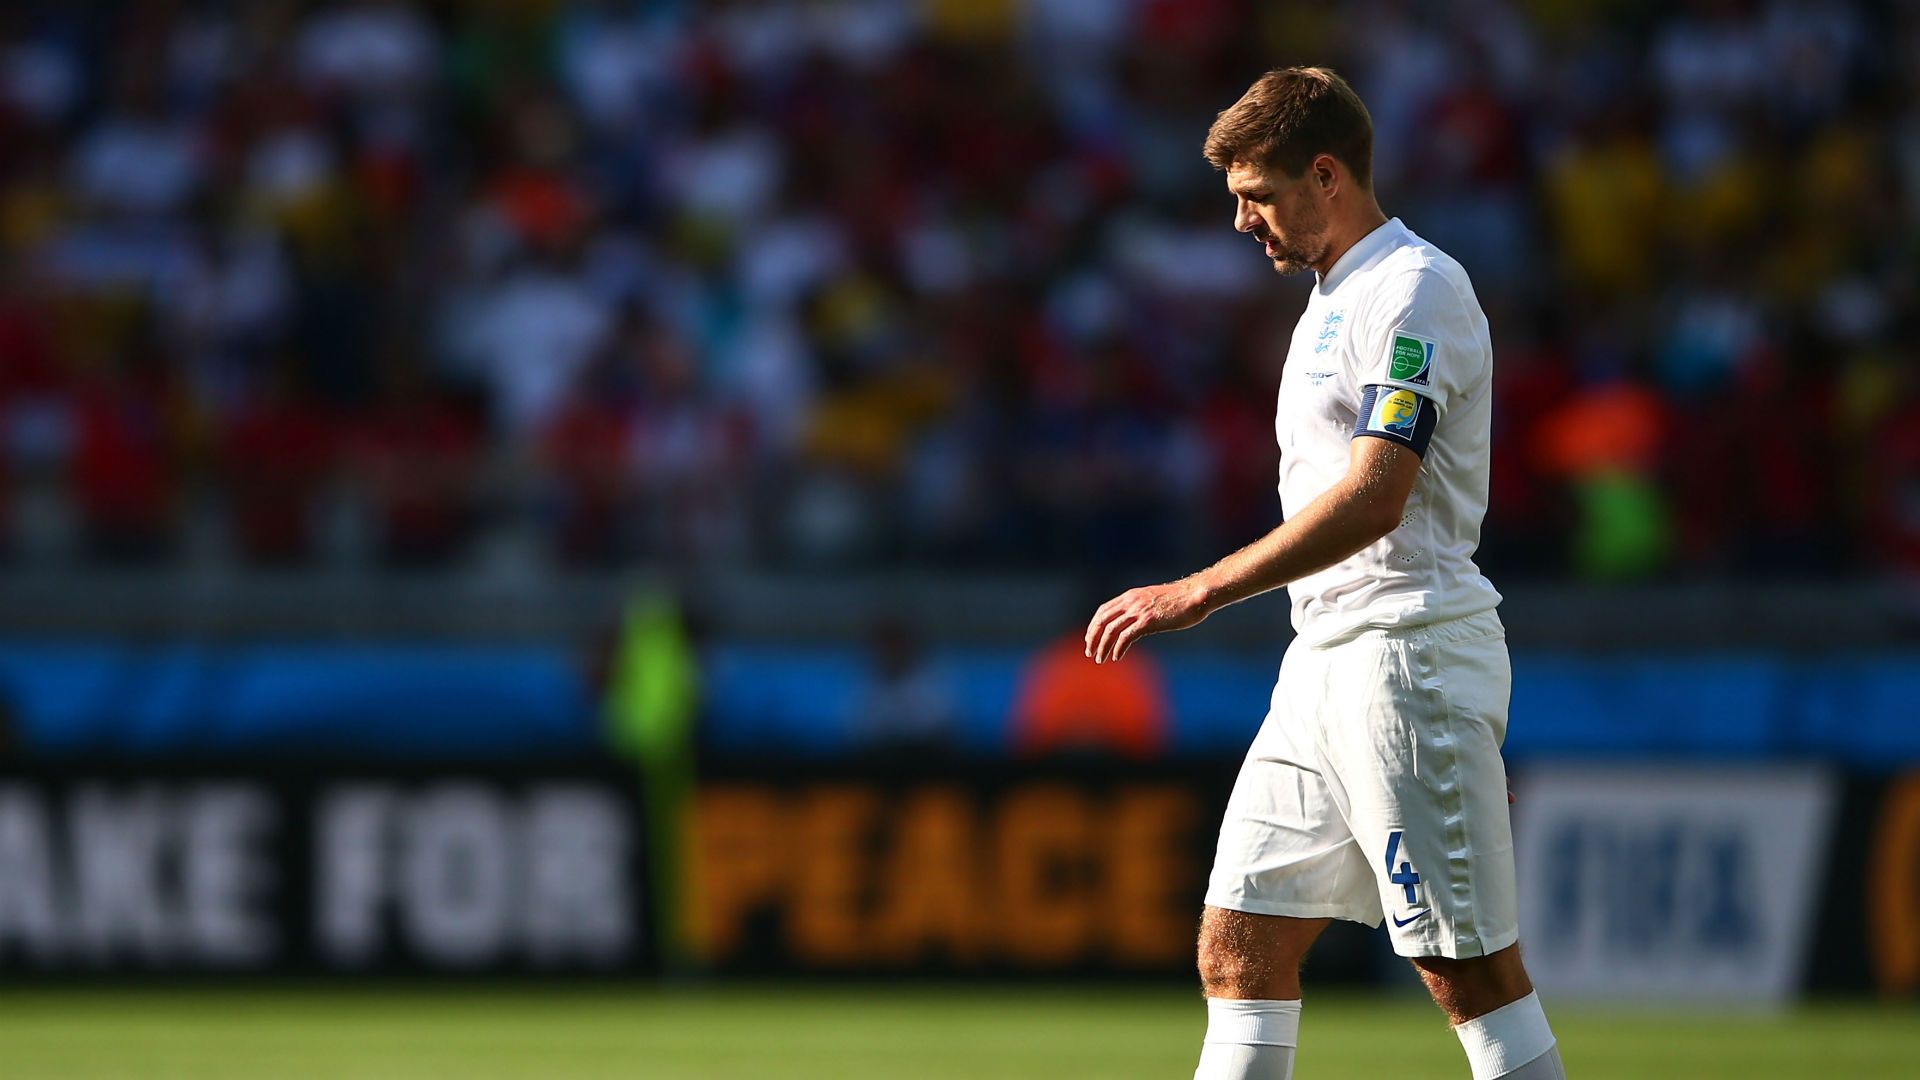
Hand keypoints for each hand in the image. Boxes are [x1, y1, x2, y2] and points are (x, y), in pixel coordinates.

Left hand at [1083, 578, 1212, 663]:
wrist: (1195, 597)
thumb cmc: (1178, 601)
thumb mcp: (1153, 601)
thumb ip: (1141, 609)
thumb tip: (1134, 621)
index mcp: (1130, 596)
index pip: (1103, 610)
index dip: (1093, 626)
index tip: (1090, 639)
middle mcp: (1131, 602)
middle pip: (1102, 620)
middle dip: (1092, 638)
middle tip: (1090, 653)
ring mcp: (1139, 611)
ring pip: (1111, 630)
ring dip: (1102, 646)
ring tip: (1100, 659)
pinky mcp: (1148, 622)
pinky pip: (1126, 637)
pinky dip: (1118, 648)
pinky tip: (1117, 657)